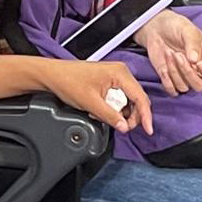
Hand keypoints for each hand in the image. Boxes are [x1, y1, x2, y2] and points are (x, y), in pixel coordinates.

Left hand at [36, 58, 153, 134]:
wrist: (53, 75)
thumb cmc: (68, 81)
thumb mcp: (91, 103)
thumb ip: (110, 116)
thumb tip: (125, 126)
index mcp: (120, 73)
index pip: (140, 97)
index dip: (145, 116)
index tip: (148, 130)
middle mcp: (120, 72)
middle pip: (137, 99)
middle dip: (131, 116)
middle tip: (122, 128)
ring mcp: (115, 76)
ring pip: (128, 100)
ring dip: (120, 113)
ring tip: (104, 117)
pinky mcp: (109, 80)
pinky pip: (119, 97)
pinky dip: (113, 108)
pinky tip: (101, 112)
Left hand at [133, 10, 201, 95]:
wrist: (156, 27)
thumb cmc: (176, 26)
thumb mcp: (187, 30)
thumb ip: (193, 44)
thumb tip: (195, 61)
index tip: (198, 63)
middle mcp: (197, 70)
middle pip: (200, 86)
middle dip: (188, 73)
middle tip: (178, 55)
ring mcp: (183, 76)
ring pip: (184, 87)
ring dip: (175, 72)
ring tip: (169, 53)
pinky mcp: (170, 79)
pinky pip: (172, 90)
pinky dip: (167, 82)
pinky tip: (163, 67)